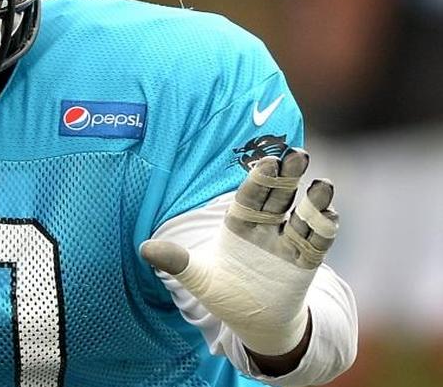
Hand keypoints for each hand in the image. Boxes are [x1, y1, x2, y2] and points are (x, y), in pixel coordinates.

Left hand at [140, 148, 338, 356]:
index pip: (250, 195)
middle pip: (279, 196)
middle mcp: (266, 226)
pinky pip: (318, 242)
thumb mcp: (199, 278)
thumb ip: (176, 262)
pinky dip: (324, 229)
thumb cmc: (224, 292)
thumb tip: (145, 249)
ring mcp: (288, 242)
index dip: (259, 179)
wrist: (254, 321)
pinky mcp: (306, 262)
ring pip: (303, 215)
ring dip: (315, 199)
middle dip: (288, 176)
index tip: (268, 161)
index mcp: (239, 222)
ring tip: (324, 184)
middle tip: (298, 153)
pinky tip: (329, 216)